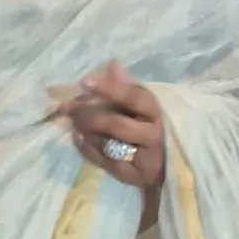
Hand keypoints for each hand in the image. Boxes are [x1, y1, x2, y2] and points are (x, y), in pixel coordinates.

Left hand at [59, 60, 165, 227]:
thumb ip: (129, 87)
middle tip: (68, 107)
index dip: (110, 88)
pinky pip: (105, 161)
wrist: (170, 168)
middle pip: (118, 123)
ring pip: (109, 143)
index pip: (134, 97)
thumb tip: (112, 64)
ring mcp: (143, 157)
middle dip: (89, 114)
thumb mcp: (145, 108)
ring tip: (71, 120)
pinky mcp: (132, 175)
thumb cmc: (153, 129)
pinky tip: (76, 137)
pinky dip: (87, 148)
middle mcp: (153, 134)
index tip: (85, 82)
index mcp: (157, 112)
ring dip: (86, 131)